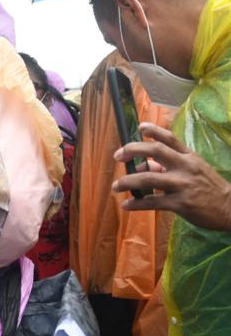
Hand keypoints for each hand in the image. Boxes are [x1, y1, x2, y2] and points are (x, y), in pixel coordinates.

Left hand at [114, 122, 230, 230]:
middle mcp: (185, 167)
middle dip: (132, 150)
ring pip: (148, 178)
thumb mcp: (192, 170)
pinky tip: (127, 205)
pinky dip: (136, 203)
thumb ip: (167, 165)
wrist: (229, 208)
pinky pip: (152, 202)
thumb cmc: (207, 187)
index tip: (140, 127)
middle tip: (117, 156)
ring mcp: (182, 184)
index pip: (169, 138)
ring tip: (116, 186)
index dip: (153, 130)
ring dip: (127, 181)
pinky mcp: (181, 203)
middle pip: (155, 151)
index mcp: (189, 156)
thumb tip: (142, 167)